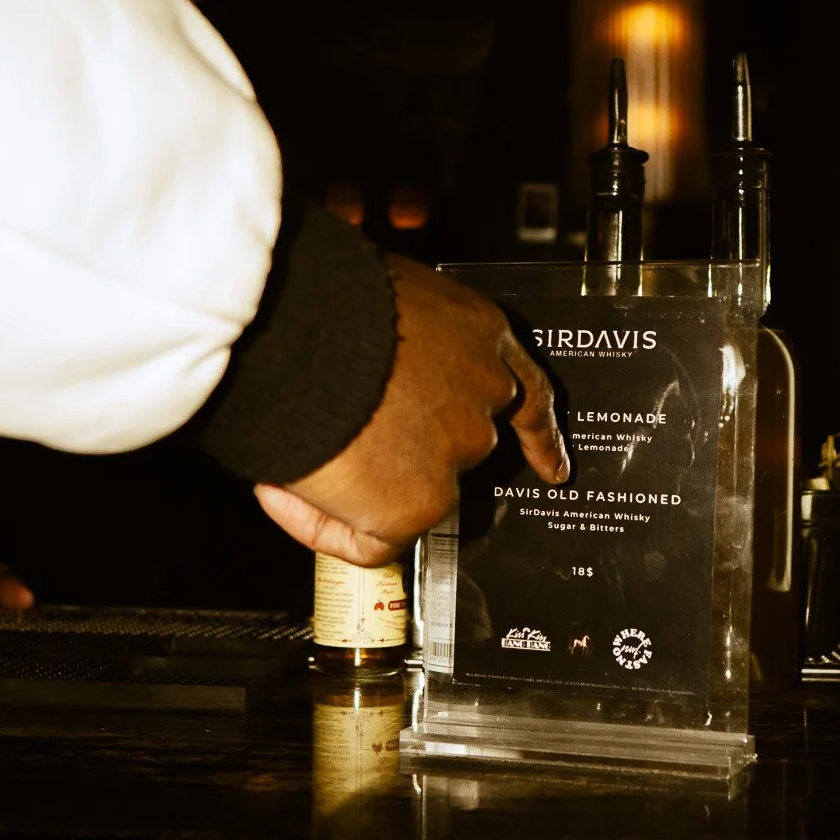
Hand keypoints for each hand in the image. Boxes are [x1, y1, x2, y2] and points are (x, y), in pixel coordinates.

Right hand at [255, 255, 568, 563]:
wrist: (287, 323)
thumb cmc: (314, 298)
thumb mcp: (383, 301)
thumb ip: (403, 348)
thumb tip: (376, 393)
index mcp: (479, 333)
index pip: (526, 392)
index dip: (538, 436)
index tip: (554, 468)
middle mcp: (483, 392)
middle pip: (462, 447)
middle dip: (417, 453)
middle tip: (349, 440)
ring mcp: (458, 450)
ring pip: (415, 495)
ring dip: (361, 485)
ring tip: (297, 444)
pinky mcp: (422, 501)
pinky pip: (372, 542)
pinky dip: (323, 525)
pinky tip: (285, 490)